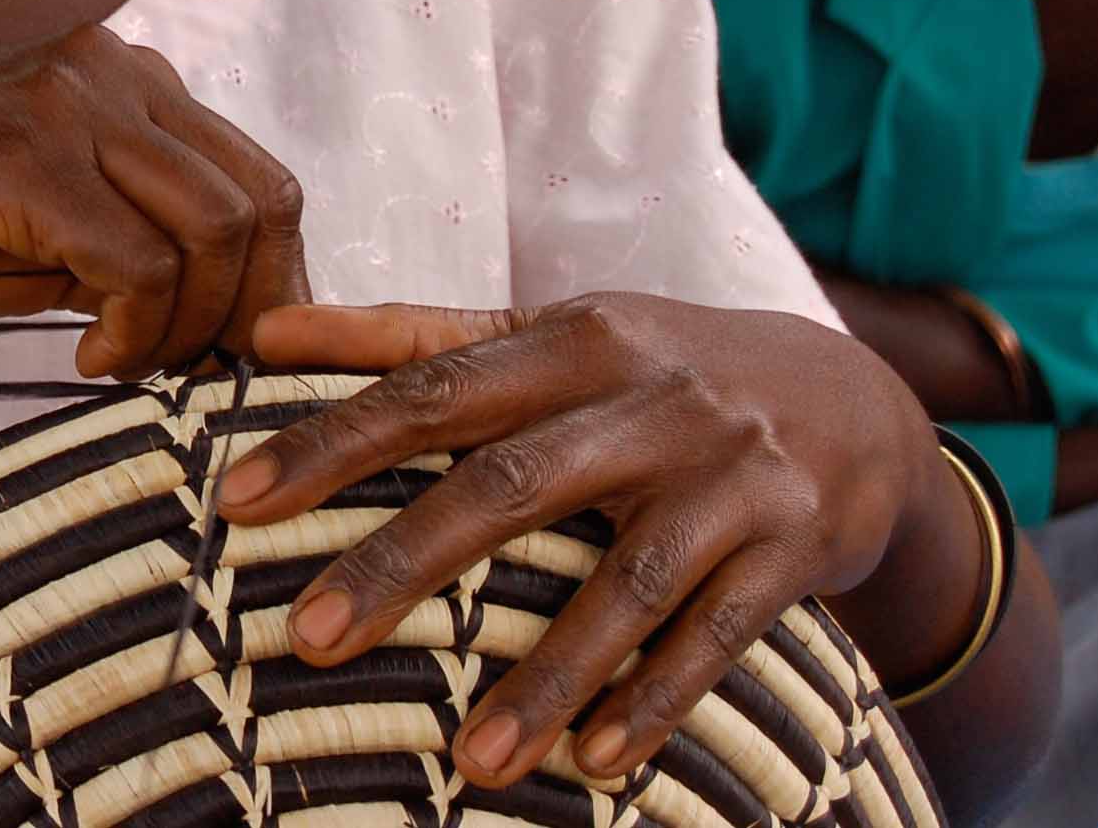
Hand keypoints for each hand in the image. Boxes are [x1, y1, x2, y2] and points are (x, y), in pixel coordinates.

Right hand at [0, 24, 310, 380]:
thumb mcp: (47, 232)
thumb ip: (135, 249)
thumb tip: (227, 326)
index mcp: (127, 78)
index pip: (257, 178)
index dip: (270, 279)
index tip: (236, 355)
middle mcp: (113, 71)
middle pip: (258, 201)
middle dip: (247, 311)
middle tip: (193, 376)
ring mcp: (71, 104)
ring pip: (213, 229)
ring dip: (189, 326)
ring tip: (128, 364)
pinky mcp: (26, 157)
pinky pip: (135, 261)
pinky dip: (134, 330)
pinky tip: (90, 356)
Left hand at [214, 295, 942, 789]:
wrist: (860, 397)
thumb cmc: (658, 368)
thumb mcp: (552, 331)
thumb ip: (414, 333)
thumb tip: (265, 331)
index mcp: (571, 337)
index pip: (430, 386)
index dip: (331, 440)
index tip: (237, 499)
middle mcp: (648, 396)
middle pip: (505, 483)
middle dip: (400, 565)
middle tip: (305, 640)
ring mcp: (727, 473)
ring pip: (623, 585)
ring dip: (546, 679)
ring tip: (471, 762)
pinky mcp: (794, 546)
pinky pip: (715, 636)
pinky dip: (656, 701)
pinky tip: (596, 766)